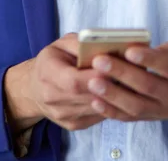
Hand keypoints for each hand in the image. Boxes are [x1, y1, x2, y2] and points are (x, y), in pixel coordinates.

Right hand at [19, 32, 151, 131]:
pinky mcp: (74, 124)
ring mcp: (63, 115)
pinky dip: (111, 103)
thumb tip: (104, 44)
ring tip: (130, 80)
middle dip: (111, 84)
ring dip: (115, 95)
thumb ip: (80, 43)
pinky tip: (120, 91)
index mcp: (47, 73)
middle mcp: (52, 99)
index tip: (115, 66)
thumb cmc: (54, 59)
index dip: (96, 76)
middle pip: (88, 96)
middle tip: (131, 72)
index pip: (74, 81)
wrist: (35, 87)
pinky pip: (98, 115)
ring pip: (96, 108)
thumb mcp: (62, 43)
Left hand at [86, 31, 167, 121]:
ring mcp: (162, 110)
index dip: (149, 59)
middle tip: (100, 61)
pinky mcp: (151, 117)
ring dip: (113, 95)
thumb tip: (152, 48)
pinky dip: (112, 111)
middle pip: (147, 86)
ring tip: (93, 82)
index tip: (129, 50)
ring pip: (136, 106)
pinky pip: (130, 118)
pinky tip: (95, 101)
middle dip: (122, 74)